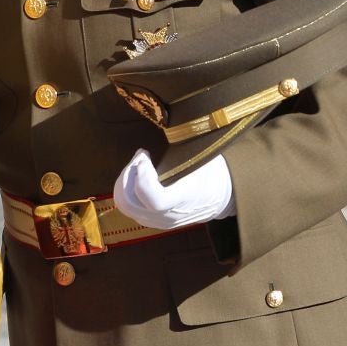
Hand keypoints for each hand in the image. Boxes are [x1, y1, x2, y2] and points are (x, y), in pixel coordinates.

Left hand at [113, 149, 233, 230]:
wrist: (221, 195)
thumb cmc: (211, 171)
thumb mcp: (200, 157)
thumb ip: (178, 150)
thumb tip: (161, 123)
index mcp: (184, 199)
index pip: (155, 200)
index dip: (143, 178)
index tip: (146, 157)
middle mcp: (168, 216)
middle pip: (129, 202)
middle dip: (129, 173)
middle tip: (141, 156)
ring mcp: (159, 221)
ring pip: (125, 205)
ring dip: (125, 181)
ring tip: (139, 163)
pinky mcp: (152, 221)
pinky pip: (130, 207)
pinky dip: (128, 189)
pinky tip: (140, 174)